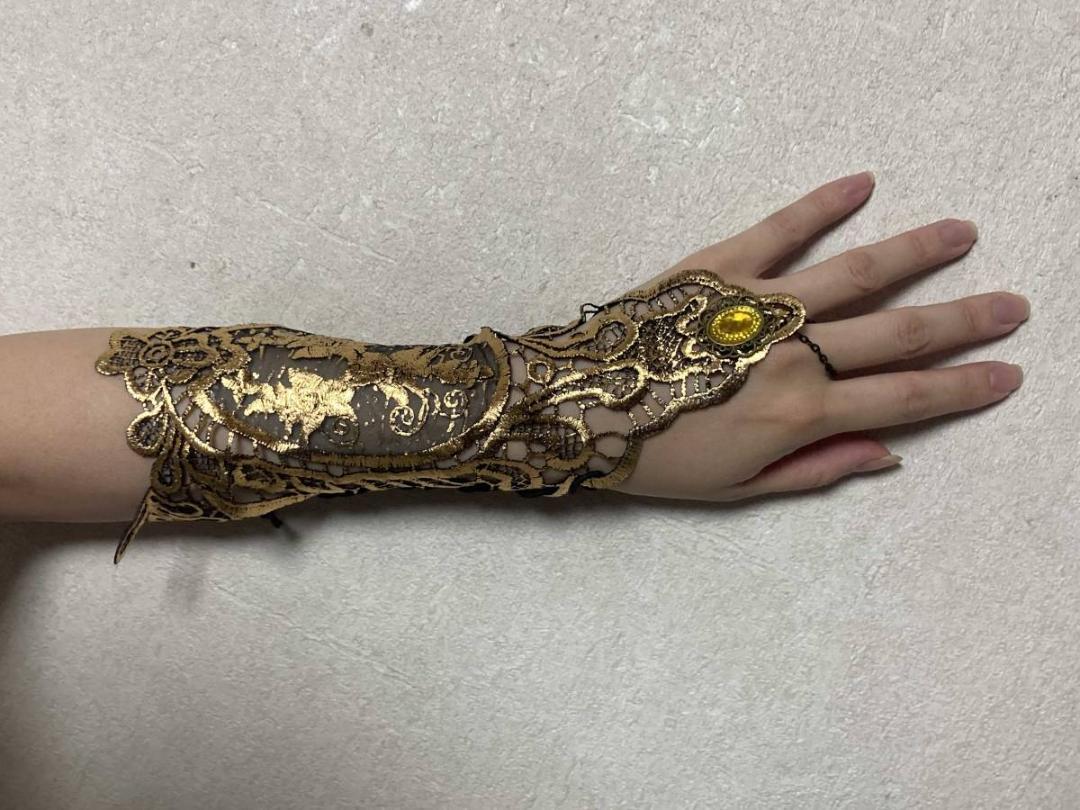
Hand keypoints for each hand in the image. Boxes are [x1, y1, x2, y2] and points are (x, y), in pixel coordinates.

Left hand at [613, 172, 1028, 500]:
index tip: (1007, 373)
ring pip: (855, 274)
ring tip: (962, 233)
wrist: (572, 409)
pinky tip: (862, 184)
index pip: (905, 399)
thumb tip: (890, 452)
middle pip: (897, 334)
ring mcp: (757, 304)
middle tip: (1011, 305)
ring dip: (916, 252)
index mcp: (799, 415)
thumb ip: (818, 468)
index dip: (963, 389)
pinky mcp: (716, 267)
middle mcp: (792, 355)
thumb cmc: (655, 459)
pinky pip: (780, 229)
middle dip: (962, 320)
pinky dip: (822, 205)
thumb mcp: (738, 489)